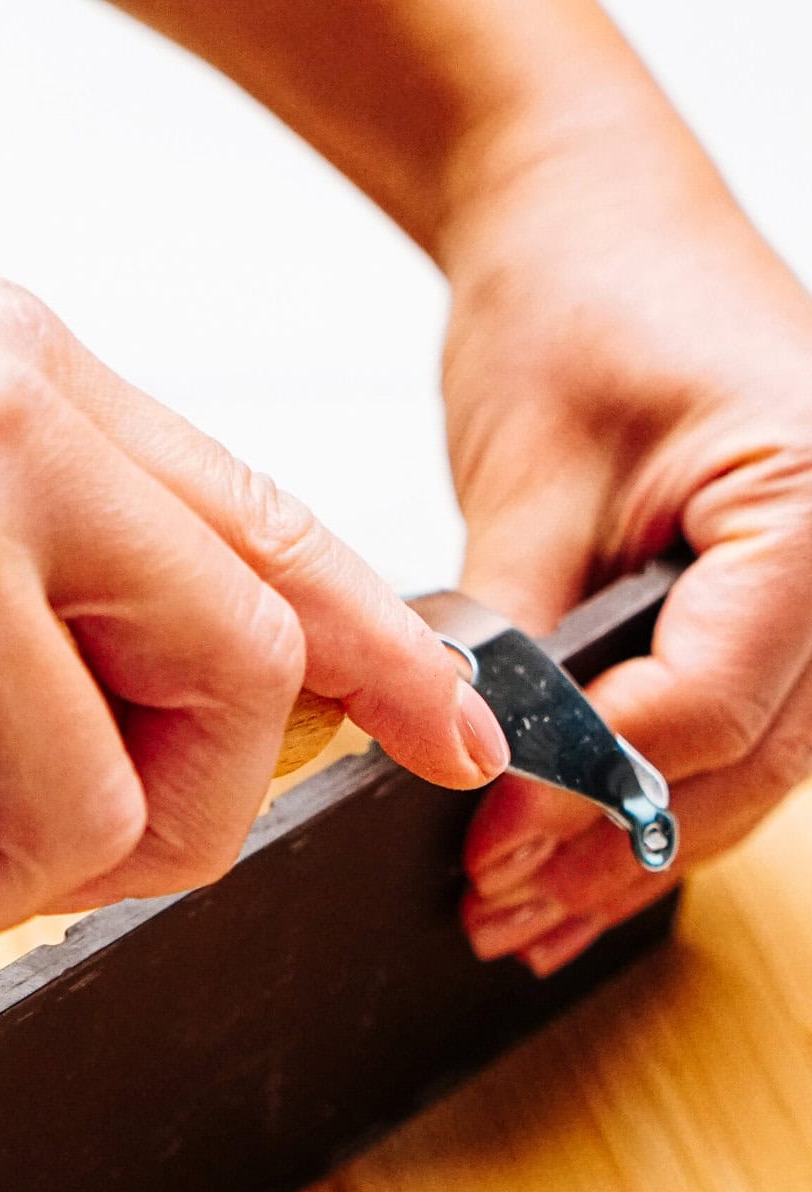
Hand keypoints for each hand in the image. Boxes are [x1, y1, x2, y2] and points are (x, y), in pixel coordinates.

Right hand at [0, 279, 506, 958]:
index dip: (382, 652)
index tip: (456, 737)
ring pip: (81, 815)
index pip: (271, 529)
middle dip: (150, 831)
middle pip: (231, 687)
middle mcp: (8, 424)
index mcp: (25, 380)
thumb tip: (146, 708)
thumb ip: (30, 581)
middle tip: (14, 859)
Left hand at [439, 115, 811, 974]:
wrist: (591, 223)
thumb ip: (516, 638)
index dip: (591, 791)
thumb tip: (476, 770)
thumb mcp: (530, 475)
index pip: (710, 702)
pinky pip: (720, 741)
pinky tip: (574, 876)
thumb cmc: (578, 298)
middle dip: (609, 851)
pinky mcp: (763, 618)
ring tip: (518, 920)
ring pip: (738, 778)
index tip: (488, 841)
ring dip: (625, 855)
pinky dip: (643, 807)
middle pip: (739, 766)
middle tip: (494, 910)